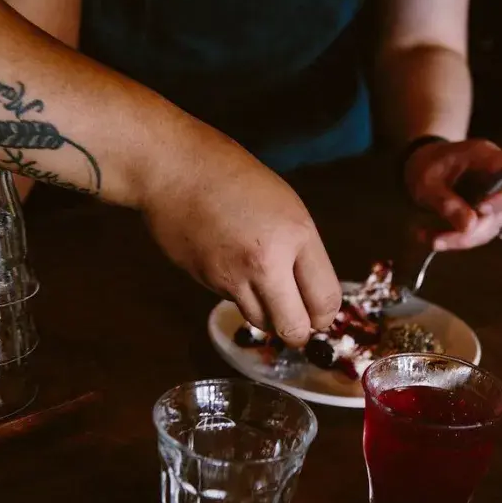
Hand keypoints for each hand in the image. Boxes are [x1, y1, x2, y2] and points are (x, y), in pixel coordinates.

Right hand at [142, 138, 341, 346]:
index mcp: (297, 235)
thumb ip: (302, 251)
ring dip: (269, 317)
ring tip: (266, 292)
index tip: (319, 314)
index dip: (325, 315)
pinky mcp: (207, 282)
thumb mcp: (286, 206)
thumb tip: (312, 294)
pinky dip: (240, 295)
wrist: (175, 169)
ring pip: (262, 324)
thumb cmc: (234, 178)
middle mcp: (267, 261)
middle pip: (294, 329)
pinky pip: (235, 303)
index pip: (326, 300)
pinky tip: (234, 267)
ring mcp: (233, 276)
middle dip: (299, 332)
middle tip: (297, 321)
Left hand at [404, 138, 501, 250]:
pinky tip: (432, 239)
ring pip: (491, 226)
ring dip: (463, 240)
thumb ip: (445, 201)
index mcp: (486, 157)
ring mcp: (494, 196)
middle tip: (439, 240)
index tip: (482, 210)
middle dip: (473, 230)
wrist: (423, 164)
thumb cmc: (426, 165)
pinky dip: (458, 239)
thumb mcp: (426, 182)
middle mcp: (497, 177)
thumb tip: (469, 226)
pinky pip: (480, 232)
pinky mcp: (485, 213)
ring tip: (431, 241)